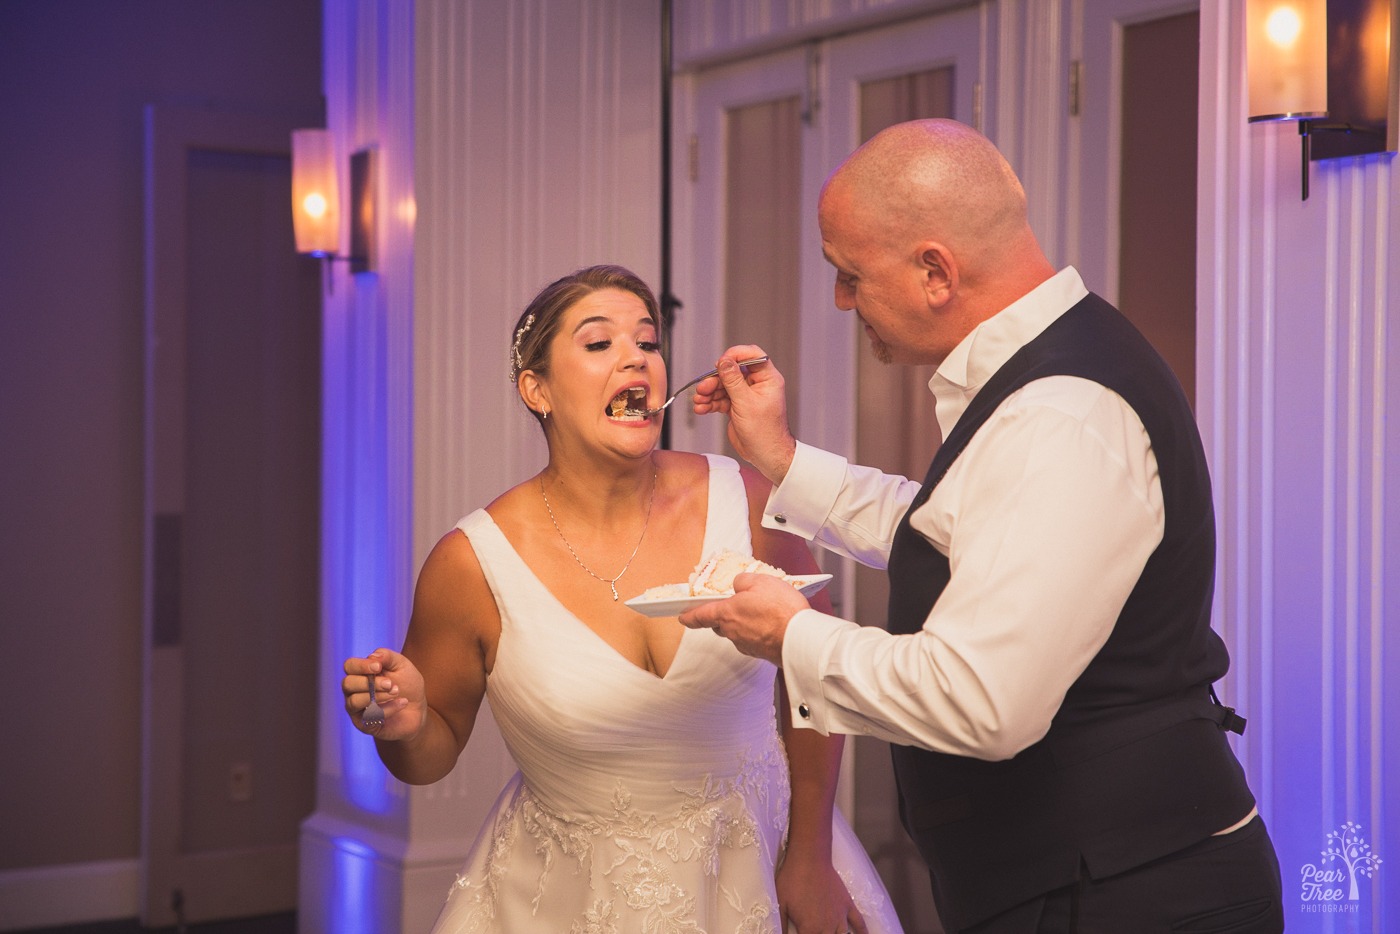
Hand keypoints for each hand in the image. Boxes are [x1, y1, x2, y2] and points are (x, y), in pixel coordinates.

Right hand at [342, 649, 425, 740]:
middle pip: (347, 683)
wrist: (419, 709)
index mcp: (361, 673)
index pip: (349, 666)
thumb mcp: (402, 666)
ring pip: (354, 701)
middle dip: (370, 683)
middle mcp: (354, 691)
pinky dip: (387, 708)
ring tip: (396, 692)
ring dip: (377, 696)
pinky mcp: (364, 724)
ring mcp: (357, 708)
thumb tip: (372, 656)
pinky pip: (368, 716)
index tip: (378, 667)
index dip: (361, 665)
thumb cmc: (408, 685)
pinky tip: (402, 703)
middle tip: (390, 684)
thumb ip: (387, 657)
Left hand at [677, 573, 809, 665]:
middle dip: (723, 615)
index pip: (700, 616)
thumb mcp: (760, 581)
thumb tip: (739, 585)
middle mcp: (733, 632)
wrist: (800, 639)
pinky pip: (753, 639)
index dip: (690, 616)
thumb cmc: (781, 610)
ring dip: (744, 622)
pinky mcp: (761, 652)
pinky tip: (771, 623)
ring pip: (738, 631)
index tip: (682, 617)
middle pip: (720, 624)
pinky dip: (758, 631)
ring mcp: (746, 645)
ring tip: (762, 610)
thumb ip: (743, 581)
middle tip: (735, 603)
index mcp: (727, 614)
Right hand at [690, 346, 796, 484]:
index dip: (735, 356)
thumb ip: (733, 380)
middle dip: (715, 379)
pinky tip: (701, 408)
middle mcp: (757, 385)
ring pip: (723, 386)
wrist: (764, 454)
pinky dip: (710, 403)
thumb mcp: (746, 403)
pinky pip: (720, 399)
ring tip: (699, 401)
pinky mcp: (737, 406)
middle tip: (703, 388)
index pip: (752, 356)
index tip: (721, 362)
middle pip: (732, 372)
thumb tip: (724, 361)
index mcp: (767, 379)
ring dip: (709, 392)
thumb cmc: (765, 432)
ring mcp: (746, 396)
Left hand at [776, 850, 867, 933]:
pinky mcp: (848, 905)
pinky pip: (859, 923)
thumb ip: (782, 925)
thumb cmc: (791, 880)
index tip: (802, 933)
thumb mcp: (781, 904)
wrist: (809, 859)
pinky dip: (863, 932)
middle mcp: (827, 926)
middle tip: (815, 931)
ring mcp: (840, 916)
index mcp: (809, 928)